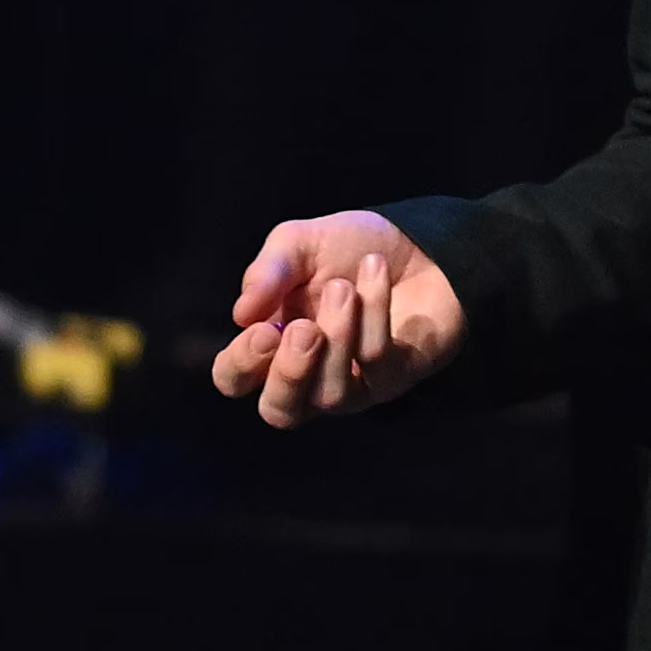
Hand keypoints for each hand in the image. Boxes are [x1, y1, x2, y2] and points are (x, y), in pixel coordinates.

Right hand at [209, 211, 463, 428]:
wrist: (416, 239)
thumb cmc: (349, 249)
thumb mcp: (299, 244)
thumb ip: (268, 272)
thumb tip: (241, 313)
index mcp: (271, 344)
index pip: (234, 378)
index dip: (241, 363)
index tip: (263, 328)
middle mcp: (308, 375)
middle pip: (280, 411)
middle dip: (288, 375)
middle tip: (305, 329)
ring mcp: (353, 385)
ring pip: (331, 394)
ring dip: (337, 335)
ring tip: (344, 288)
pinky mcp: (394, 378)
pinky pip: (376, 362)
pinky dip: (374, 312)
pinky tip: (375, 271)